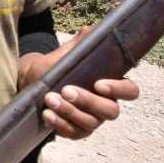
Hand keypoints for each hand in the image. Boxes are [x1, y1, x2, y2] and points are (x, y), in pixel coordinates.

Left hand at [20, 28, 140, 139]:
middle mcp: (106, 104)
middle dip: (88, 101)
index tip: (98, 83)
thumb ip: (83, 41)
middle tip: (66, 90)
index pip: (130, 91)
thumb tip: (93, 29)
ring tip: (49, 99)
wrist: (33, 79)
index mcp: (111, 83)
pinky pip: (74, 133)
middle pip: (111, 111)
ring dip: (70, 112)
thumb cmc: (57, 65)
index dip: (119, 89)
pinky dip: (60, 125)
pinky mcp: (77, 131)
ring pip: (91, 123)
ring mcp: (93, 120)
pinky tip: (47, 114)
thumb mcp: (68, 51)